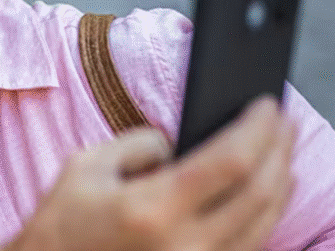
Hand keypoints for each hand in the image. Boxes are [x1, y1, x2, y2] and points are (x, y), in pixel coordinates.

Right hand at [8, 96, 296, 250]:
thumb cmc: (61, 225)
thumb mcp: (86, 165)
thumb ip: (140, 143)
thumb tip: (178, 142)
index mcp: (151, 209)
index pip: (230, 161)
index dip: (257, 129)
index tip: (266, 105)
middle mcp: (182, 244)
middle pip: (259, 192)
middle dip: (279, 149)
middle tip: (282, 120)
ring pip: (263, 223)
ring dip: (279, 181)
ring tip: (279, 150)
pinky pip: (247, 244)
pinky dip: (263, 213)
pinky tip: (261, 191)